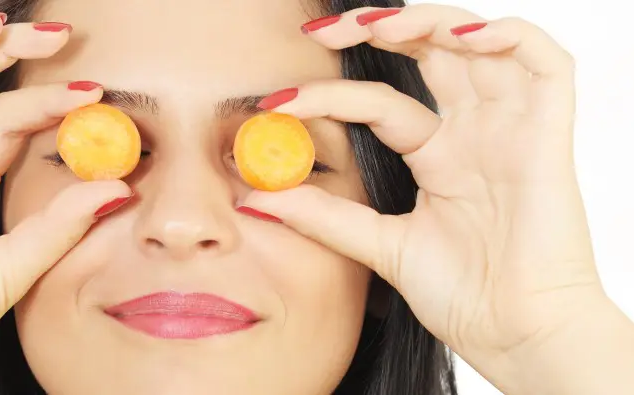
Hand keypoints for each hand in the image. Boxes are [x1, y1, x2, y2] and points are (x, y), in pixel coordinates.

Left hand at [240, 4, 607, 391]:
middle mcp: (474, 134)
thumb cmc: (463, 296)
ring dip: (431, 22)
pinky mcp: (548, 136)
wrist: (516, 337)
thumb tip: (256, 196)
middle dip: (379, 30)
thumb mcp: (379, 246)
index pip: (379, 106)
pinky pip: (546, 64)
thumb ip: (324, 217)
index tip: (276, 105)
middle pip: (431, 55)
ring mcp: (511, 130)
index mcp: (437, 158)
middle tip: (321, 32)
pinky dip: (511, 36)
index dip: (330, 97)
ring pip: (481, 45)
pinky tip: (464, 37)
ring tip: (377, 26)